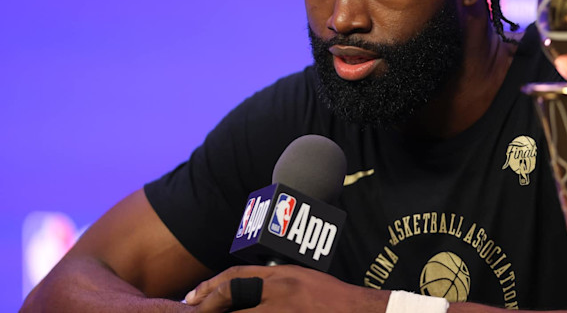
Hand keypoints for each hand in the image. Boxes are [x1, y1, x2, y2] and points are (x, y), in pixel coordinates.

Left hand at [184, 264, 388, 312]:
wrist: (356, 310)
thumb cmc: (329, 296)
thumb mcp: (299, 278)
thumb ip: (272, 282)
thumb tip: (243, 291)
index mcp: (280, 275)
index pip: (235, 277)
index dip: (209, 287)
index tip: (193, 298)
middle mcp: (279, 291)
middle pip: (231, 296)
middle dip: (208, 306)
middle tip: (194, 311)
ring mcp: (283, 311)